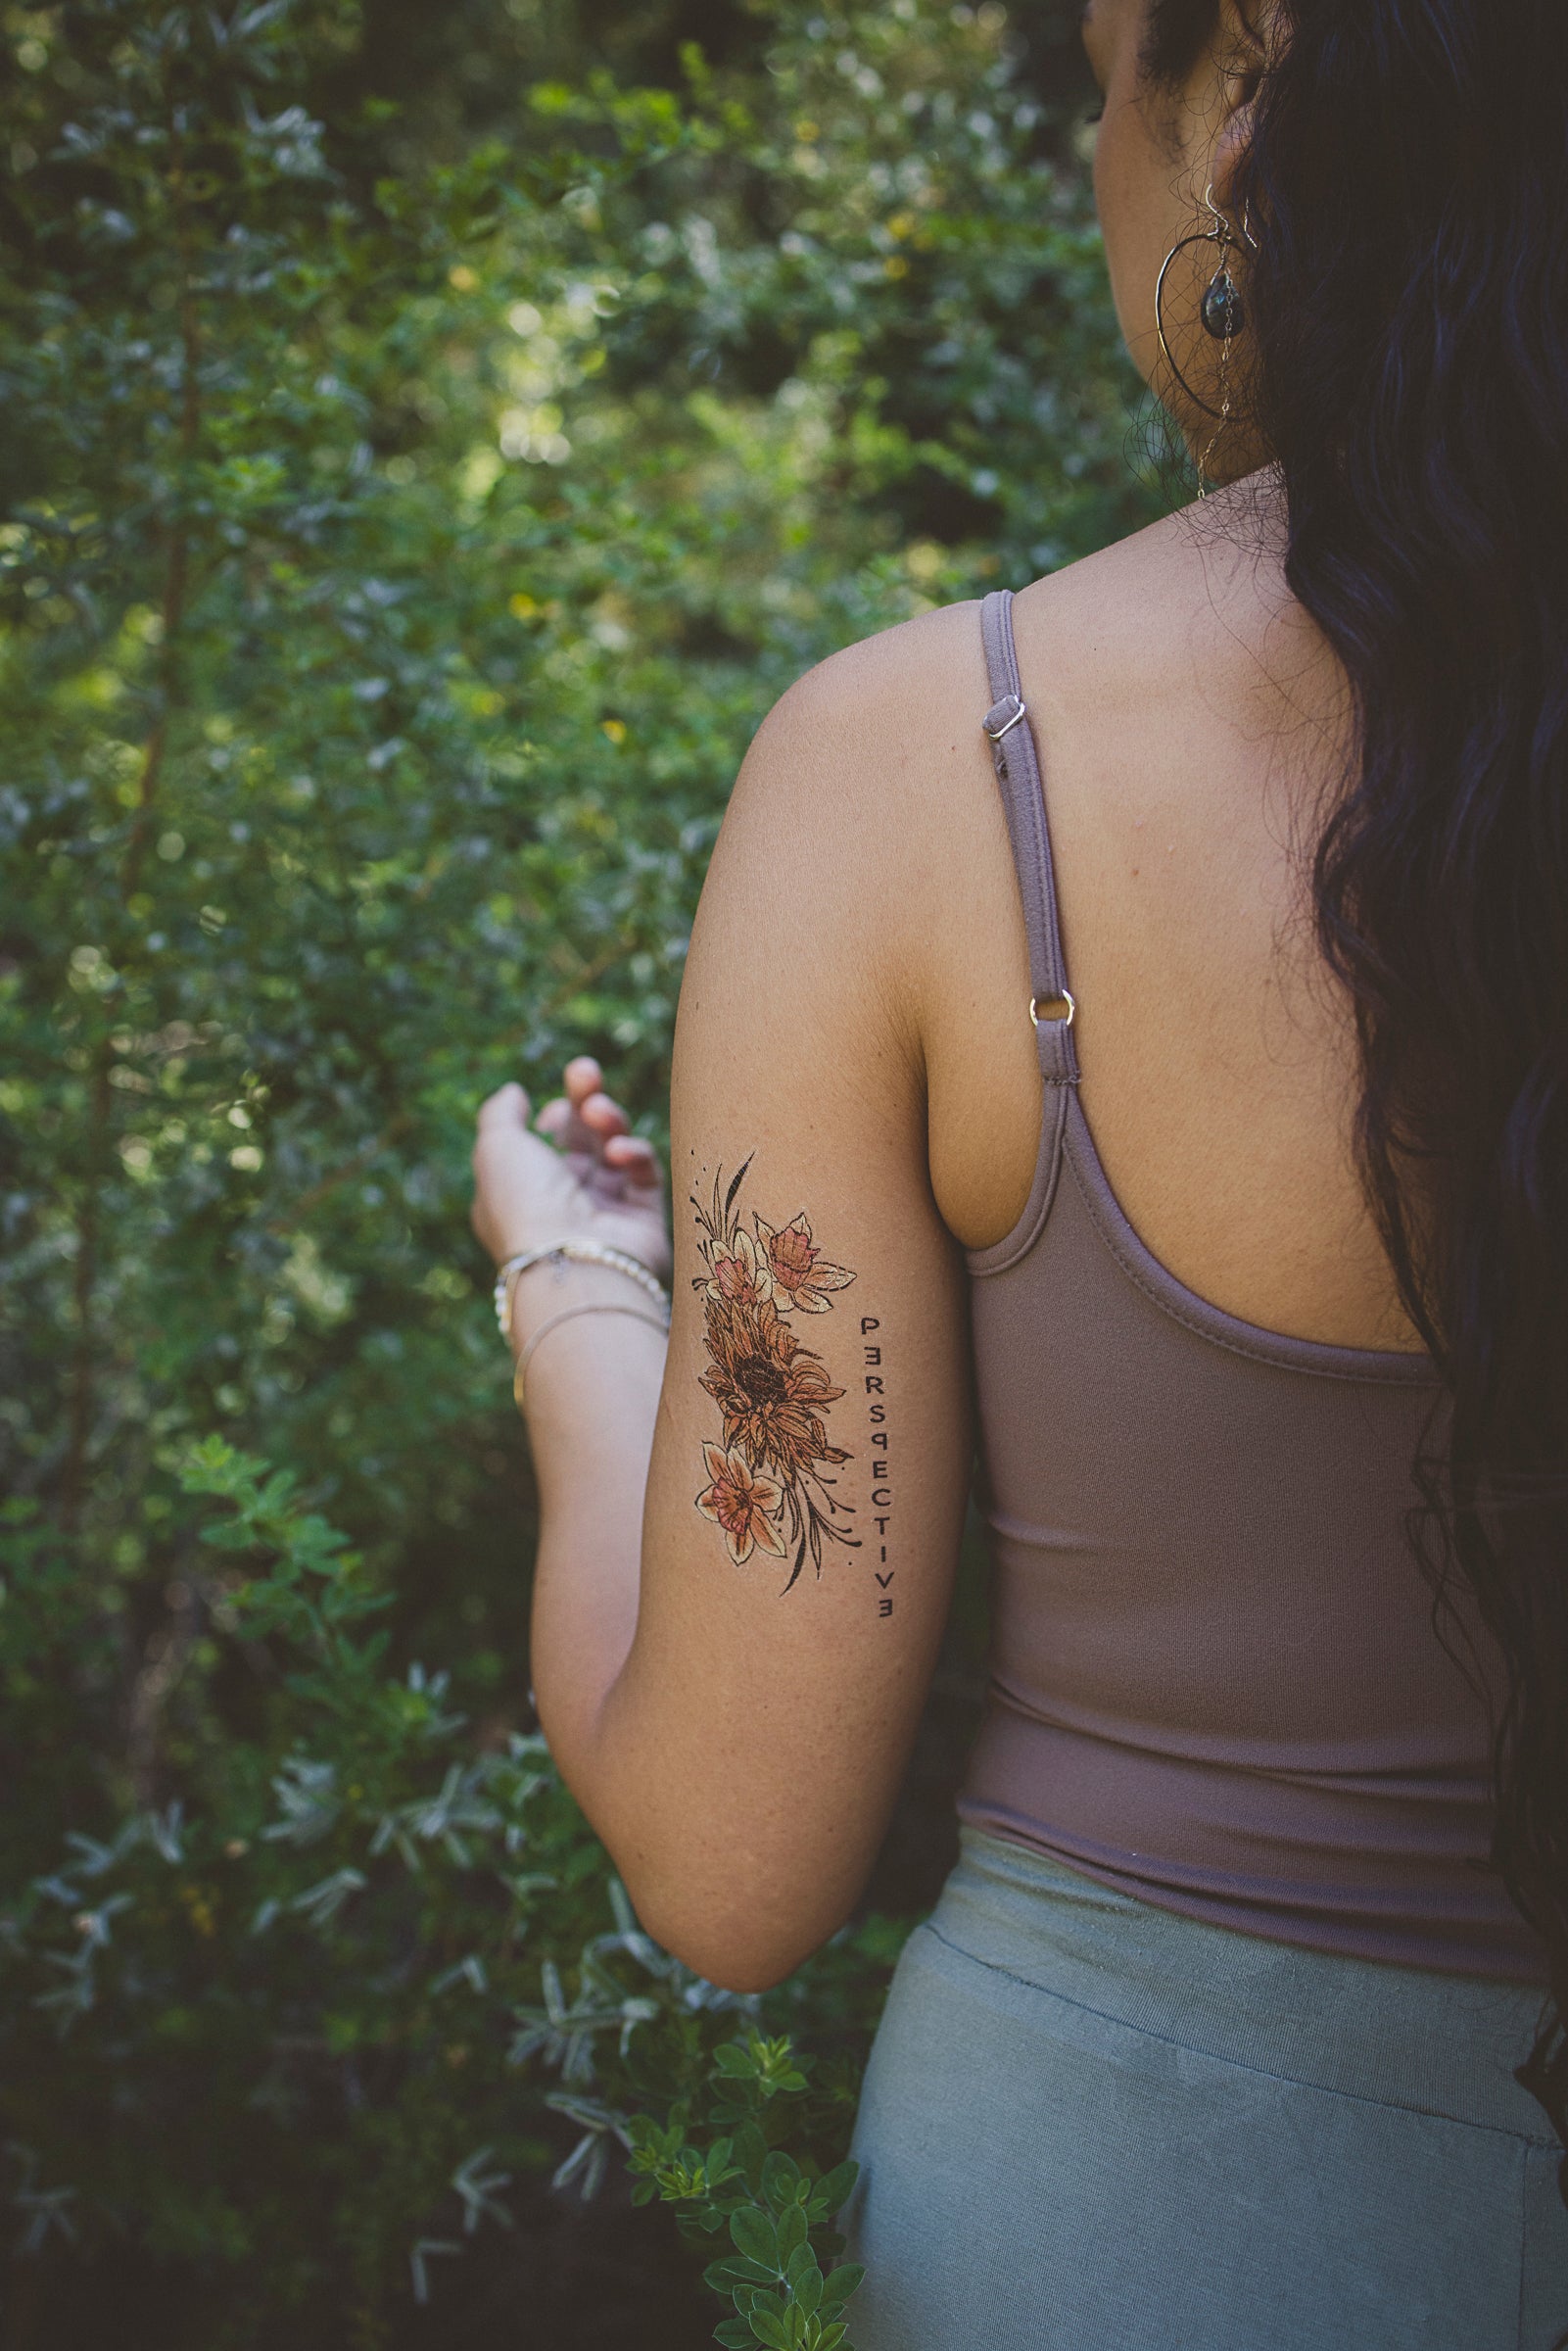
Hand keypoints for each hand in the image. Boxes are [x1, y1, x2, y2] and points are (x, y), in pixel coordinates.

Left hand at [471, 1057, 670, 1281]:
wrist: (574, 1264)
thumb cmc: (525, 1206)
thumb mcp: (496, 1147)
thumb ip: (501, 1113)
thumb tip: (515, 1092)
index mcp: (523, 1192)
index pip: (545, 1145)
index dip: (553, 1117)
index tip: (555, 1107)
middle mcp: (563, 1203)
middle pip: (582, 1140)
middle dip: (585, 1101)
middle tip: (585, 1072)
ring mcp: (604, 1212)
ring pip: (615, 1149)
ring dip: (609, 1121)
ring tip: (600, 1112)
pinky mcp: (641, 1220)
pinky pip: (644, 1175)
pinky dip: (635, 1154)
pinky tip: (621, 1154)